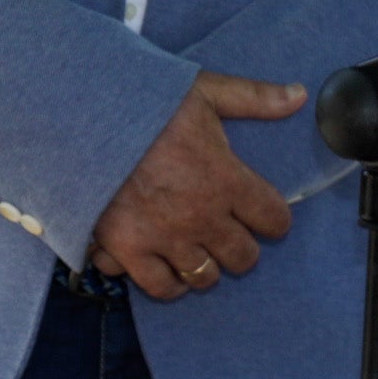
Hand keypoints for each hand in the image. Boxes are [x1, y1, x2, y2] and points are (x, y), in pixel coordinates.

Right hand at [87, 73, 303, 300]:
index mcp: (227, 178)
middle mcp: (203, 216)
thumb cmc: (141, 102)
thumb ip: (253, 98)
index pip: (274, 218)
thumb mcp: (202, 91)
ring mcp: (166, 237)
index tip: (261, 211)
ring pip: (206, 276)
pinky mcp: (128, 249)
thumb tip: (300, 96)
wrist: (78, 118)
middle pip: (244, 256)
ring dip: (205, 264)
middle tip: (225, 230)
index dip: (272, 216)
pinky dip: (165, 280)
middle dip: (240, 245)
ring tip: (194, 248)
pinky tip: (162, 263)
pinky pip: (161, 286)